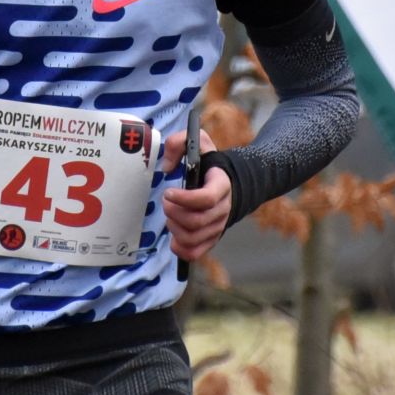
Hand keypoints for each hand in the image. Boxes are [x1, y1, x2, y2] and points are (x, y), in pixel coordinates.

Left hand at [161, 130, 230, 263]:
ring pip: (193, 238)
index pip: (206, 199)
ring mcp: (218, 226)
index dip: (184, 199)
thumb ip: (178, 142)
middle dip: (174, 212)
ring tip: (170, 215)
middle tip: (166, 201)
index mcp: (221, 185)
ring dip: (174, 228)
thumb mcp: (198, 142)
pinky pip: (195, 253)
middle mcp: (223, 209)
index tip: (168, 192)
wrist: (229, 181)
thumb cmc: (209, 161)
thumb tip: (167, 167)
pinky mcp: (212, 238)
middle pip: (197, 221)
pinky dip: (180, 248)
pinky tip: (173, 235)